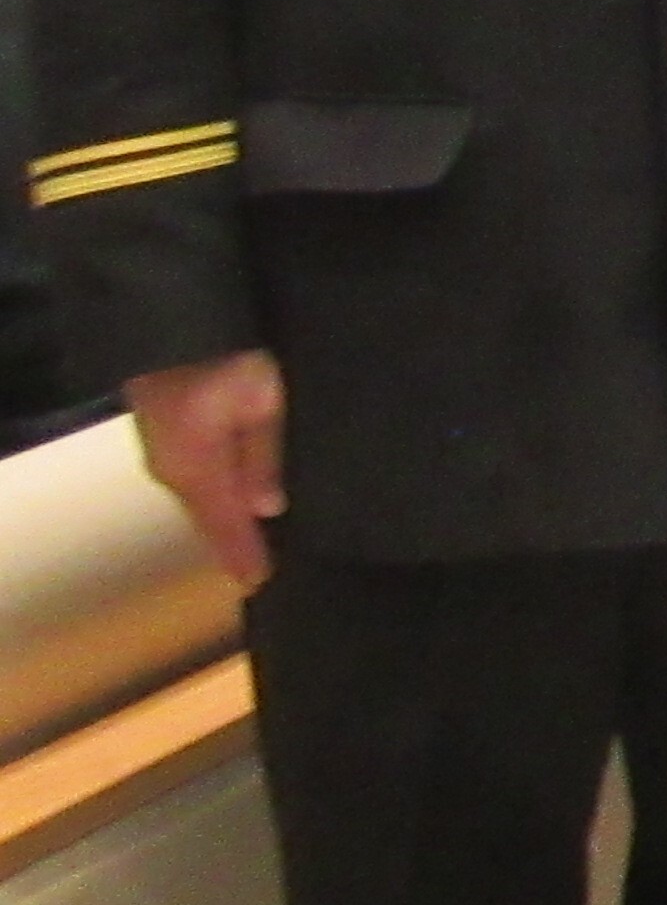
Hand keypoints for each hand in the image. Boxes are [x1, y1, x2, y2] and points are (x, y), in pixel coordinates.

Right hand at [128, 350, 286, 589]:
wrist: (174, 321)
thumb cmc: (228, 356)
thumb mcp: (261, 401)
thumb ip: (263, 455)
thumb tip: (266, 508)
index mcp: (197, 469)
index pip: (225, 525)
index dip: (243, 555)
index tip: (259, 583)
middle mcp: (172, 470)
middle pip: (209, 517)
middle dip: (232, 544)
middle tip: (258, 572)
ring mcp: (162, 453)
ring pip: (200, 500)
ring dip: (221, 522)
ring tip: (247, 547)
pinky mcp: (162, 436)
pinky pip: (193, 480)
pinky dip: (212, 498)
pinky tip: (231, 503)